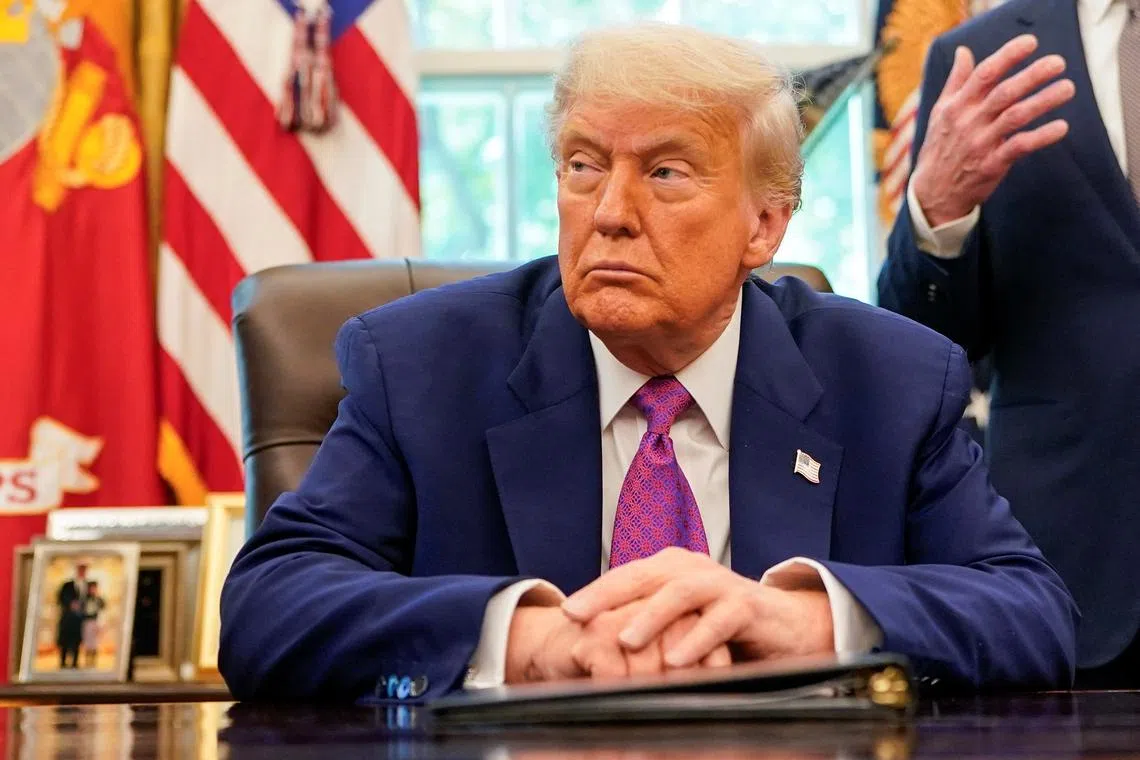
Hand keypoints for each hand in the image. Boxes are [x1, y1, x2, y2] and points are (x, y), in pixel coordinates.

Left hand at [561, 548, 833, 666]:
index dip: (595, 592)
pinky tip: (678, 660)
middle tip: (578, 616)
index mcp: (669, 569)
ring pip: (679, 594)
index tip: (565, 612)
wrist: (784, 625)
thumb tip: (597, 647)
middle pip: (642, 577)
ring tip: (624, 639)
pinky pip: (718, 621)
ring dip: (650, 617)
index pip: (624, 576)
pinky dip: (697, 641)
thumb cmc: (722, 624)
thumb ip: (645, 625)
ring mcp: (718, 584)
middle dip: (607, 596)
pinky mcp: (745, 605)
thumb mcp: (678, 622)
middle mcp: (690, 569)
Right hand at [910, 34, 1074, 226]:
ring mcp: (980, 144)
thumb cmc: (940, 148)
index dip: (1007, 57)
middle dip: (1032, 76)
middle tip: (1058, 63)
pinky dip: (1041, 137)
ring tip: (1067, 88)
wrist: (932, 194)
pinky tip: (1061, 127)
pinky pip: (1019, 147)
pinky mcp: (991, 165)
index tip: (1030, 43)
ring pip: (1015, 117)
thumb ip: (956, 82)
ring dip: (1043, 102)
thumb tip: (964, 52)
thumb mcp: (941, 113)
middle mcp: (968, 123)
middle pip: (1003, 93)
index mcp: (956, 107)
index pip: (983, 75)